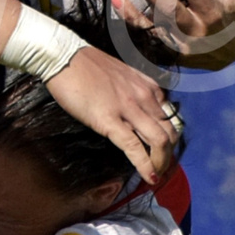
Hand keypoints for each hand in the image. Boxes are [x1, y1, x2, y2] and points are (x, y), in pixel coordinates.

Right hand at [44, 44, 180, 184]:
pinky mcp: (109, 120)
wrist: (63, 57)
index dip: (170, 138)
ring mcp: (128, 108)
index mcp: (147, 86)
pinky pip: (134, 147)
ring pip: (159, 141)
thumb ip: (133, 91)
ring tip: (157, 175)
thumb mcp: (121, 75)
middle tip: (162, 167)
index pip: (169, 117)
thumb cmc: (86, 65)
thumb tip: (135, 110)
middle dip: (169, 153)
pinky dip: (145, 165)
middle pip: (170, 132)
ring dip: (161, 162)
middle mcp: (144, 97)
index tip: (165, 150)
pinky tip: (149, 177)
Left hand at [113, 0, 234, 70]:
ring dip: (134, 13)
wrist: (227, 54)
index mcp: (215, 14)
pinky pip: (144, 40)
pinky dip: (129, 24)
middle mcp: (196, 32)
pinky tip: (115, 4)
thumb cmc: (233, 11)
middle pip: (170, 12)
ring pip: (153, 29)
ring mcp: (179, 45)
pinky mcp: (166, 53)